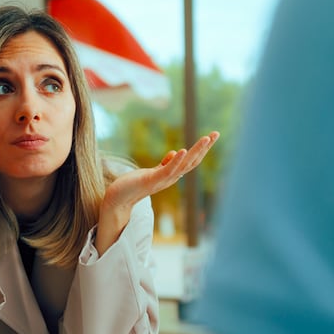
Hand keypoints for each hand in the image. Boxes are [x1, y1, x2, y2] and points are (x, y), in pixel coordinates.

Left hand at [94, 131, 218, 254]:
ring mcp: (163, 180)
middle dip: (204, 148)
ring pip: (184, 165)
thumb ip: (166, 164)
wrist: (117, 200)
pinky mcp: (152, 180)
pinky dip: (176, 161)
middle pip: (193, 162)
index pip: (191, 160)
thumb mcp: (153, 172)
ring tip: (205, 139)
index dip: (202, 149)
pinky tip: (182, 150)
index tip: (211, 136)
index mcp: (172, 175)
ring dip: (196, 151)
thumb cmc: (133, 185)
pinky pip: (167, 170)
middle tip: (215, 134)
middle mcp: (171, 178)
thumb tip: (177, 152)